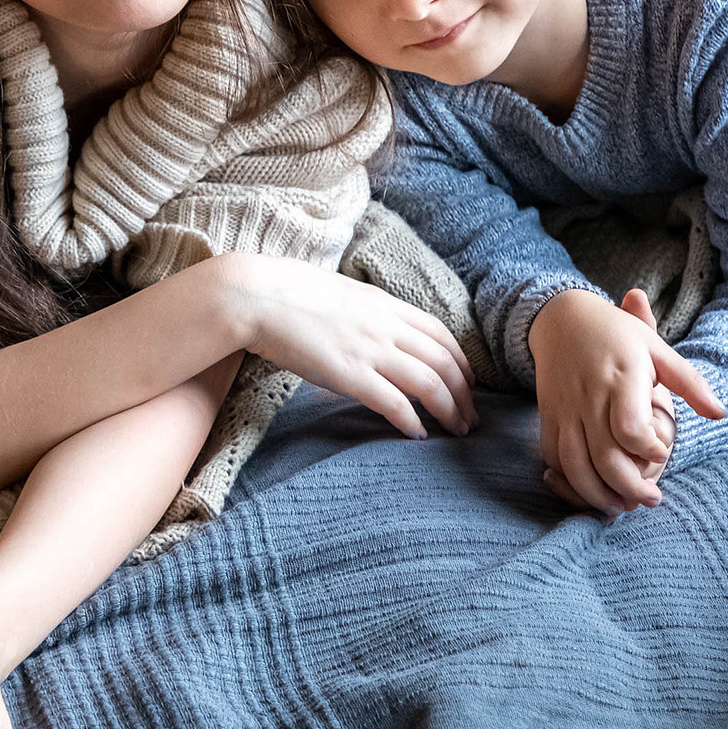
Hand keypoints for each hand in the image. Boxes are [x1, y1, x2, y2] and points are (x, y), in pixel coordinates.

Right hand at [235, 254, 477, 439]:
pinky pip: (394, 402)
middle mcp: (384, 325)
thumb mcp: (340, 293)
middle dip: (465, 392)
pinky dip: (412, 420)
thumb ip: (364, 312)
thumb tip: (372, 330)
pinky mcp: (349, 373)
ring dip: (449, 410)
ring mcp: (369, 349)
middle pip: (443, 361)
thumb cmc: (288, 294)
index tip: (468, 381)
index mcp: (383, 304)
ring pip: (429, 383)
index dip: (461, 360)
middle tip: (471, 416)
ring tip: (457, 429)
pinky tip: (417, 434)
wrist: (256, 296)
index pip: (440, 333)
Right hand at [529, 287, 722, 515]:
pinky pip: (553, 455)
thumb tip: (720, 414)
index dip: (649, 450)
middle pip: (604, 457)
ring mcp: (565, 408)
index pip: (630, 429)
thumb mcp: (656, 348)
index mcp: (621, 379)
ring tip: (619, 506)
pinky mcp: (549, 415)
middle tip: (652, 500)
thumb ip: (689, 382)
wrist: (562, 317)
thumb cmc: (617, 333)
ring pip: (574, 464)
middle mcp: (589, 397)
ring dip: (596, 494)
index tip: (663, 452)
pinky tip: (588, 488)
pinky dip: (568, 479)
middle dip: (629, 488)